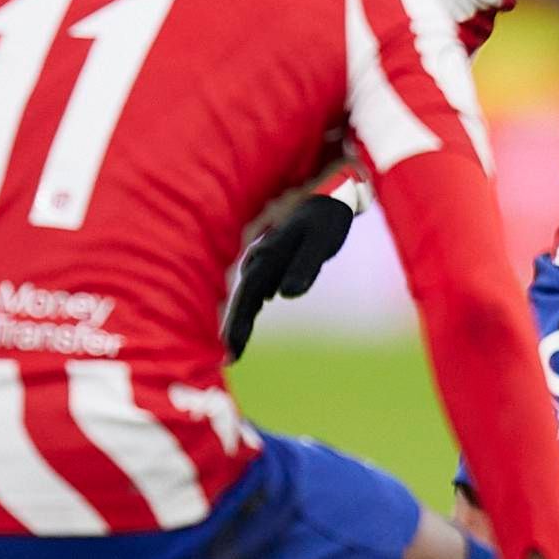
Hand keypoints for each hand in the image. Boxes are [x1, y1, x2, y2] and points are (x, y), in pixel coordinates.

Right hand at [222, 194, 355, 355]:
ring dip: (239, 320)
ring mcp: (263, 260)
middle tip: (229, 358)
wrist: (329, 200)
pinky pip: (254, 289)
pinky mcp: (271, 262)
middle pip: (242, 299)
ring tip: (234, 348)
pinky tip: (247, 322)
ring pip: (246, 295)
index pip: (247, 296)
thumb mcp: (320, 243)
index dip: (237, 323)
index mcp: (267, 256)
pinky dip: (249, 307)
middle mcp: (259, 258)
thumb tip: (286, 294)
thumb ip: (304, 266)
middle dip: (233, 328)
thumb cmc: (327, 221)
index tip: (230, 349)